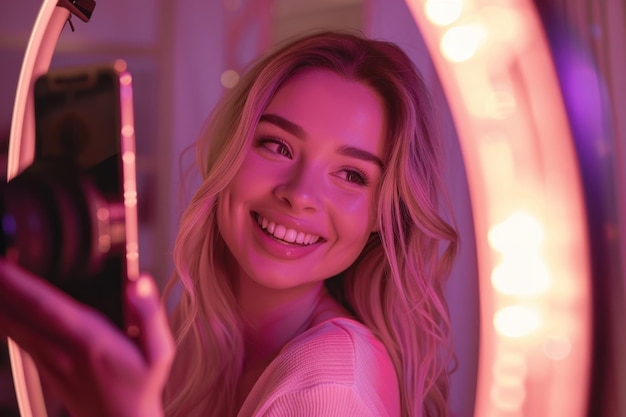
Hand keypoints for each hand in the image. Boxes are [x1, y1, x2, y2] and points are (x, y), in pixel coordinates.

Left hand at [0, 259, 174, 416]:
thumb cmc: (141, 386)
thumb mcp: (159, 353)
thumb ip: (150, 315)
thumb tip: (139, 282)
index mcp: (90, 342)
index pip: (47, 306)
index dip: (20, 284)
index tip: (2, 264)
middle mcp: (63, 350)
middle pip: (19, 313)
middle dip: (1, 286)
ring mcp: (49, 360)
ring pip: (12, 326)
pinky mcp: (44, 366)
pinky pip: (16, 337)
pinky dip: (4, 318)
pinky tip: (1, 307)